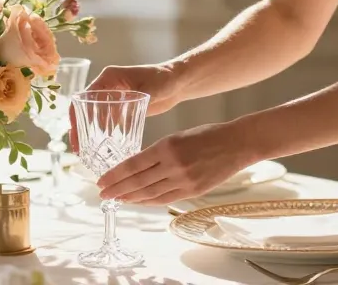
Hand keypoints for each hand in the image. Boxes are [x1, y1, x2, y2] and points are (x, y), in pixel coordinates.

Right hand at [68, 63, 183, 151]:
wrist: (178, 81)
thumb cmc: (164, 79)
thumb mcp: (148, 89)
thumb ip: (131, 101)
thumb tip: (116, 120)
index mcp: (108, 77)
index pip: (85, 97)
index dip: (76, 116)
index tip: (75, 134)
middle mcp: (108, 86)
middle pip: (86, 108)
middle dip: (79, 128)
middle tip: (78, 150)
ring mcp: (115, 97)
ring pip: (96, 116)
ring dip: (90, 132)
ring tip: (87, 153)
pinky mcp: (123, 107)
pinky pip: (109, 120)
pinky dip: (104, 133)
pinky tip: (105, 148)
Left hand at [96, 122, 249, 204]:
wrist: (236, 144)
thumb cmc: (207, 134)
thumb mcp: (178, 136)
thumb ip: (158, 152)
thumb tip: (136, 167)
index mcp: (168, 146)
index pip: (134, 164)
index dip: (115, 175)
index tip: (101, 180)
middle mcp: (174, 165)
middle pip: (138, 181)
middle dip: (117, 189)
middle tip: (102, 193)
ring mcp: (184, 181)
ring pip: (149, 193)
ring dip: (130, 197)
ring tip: (117, 198)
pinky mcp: (192, 192)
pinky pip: (165, 199)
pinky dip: (148, 201)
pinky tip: (138, 201)